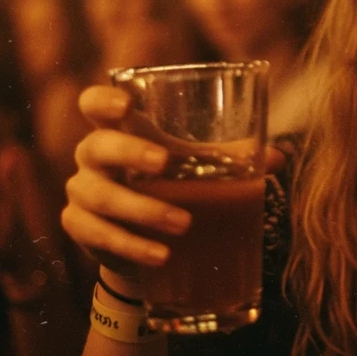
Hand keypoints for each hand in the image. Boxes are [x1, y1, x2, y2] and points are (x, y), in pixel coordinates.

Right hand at [61, 86, 286, 293]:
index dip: (103, 100)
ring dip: (142, 209)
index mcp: (119, 130)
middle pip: (96, 146)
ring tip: (183, 224)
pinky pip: (97, 233)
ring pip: (99, 195)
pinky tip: (160, 254)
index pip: (94, 104)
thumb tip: (277, 157)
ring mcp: (82, 191)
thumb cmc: (170, 187)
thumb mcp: (195, 167)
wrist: (144, 244)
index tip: (126, 106)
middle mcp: (93, 156)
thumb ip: (230, 158)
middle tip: (164, 163)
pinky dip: (131, 245)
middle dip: (129, 152)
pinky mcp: (79, 227)